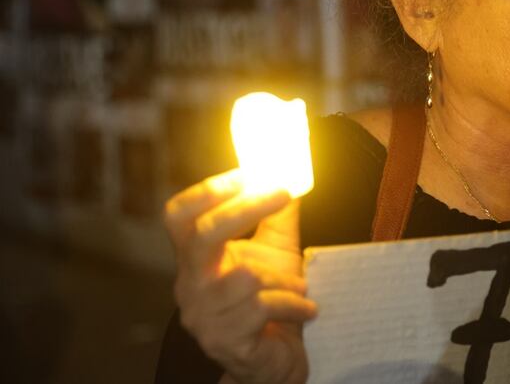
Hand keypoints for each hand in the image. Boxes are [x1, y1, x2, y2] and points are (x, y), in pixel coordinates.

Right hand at [163, 169, 315, 383]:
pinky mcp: (224, 340)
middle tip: (282, 194)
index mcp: (196, 259)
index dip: (206, 192)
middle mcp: (189, 286)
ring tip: (298, 286)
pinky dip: (293, 303)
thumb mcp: (276, 251)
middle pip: (203, 236)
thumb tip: (292, 174)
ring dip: (282, 278)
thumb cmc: (273, 299)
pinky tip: (307, 309)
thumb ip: (278, 216)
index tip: (244, 173)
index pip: (179, 217)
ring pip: (245, 276)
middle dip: (245, 210)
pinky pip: (263, 306)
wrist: (277, 359)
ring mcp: (202, 316)